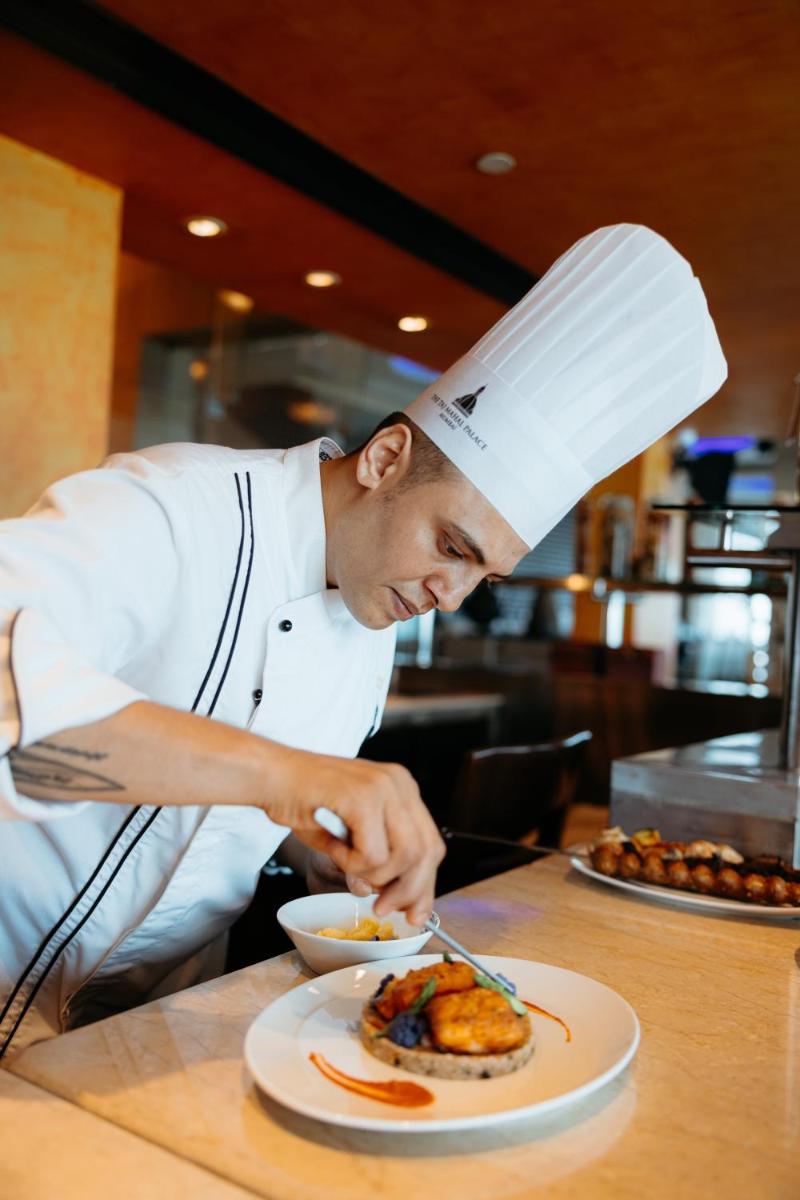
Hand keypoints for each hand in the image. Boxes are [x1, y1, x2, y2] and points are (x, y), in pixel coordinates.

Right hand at [261, 746, 444, 924]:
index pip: (431, 844)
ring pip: (405, 856)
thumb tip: (394, 900)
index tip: (412, 912)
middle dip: (407, 891)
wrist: (269, 775)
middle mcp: (399, 783)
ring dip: (375, 876)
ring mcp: (383, 787)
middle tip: (382, 908)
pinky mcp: (362, 797)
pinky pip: (372, 853)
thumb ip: (377, 861)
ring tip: (347, 865)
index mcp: (402, 789)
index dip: (424, 884)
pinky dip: (352, 864)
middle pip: (426, 852)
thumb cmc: (304, 802)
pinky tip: (334, 849)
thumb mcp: (350, 834)